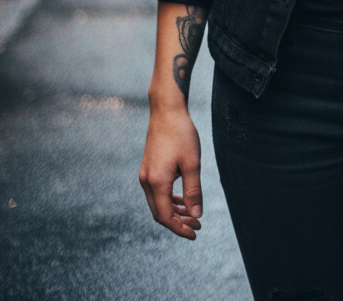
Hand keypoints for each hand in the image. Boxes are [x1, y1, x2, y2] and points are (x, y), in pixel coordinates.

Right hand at [139, 104, 202, 239]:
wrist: (166, 110)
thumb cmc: (181, 133)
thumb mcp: (192, 163)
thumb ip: (193, 191)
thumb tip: (196, 215)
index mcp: (156, 182)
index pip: (165, 217)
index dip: (180, 228)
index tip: (196, 233)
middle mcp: (146, 181)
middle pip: (159, 213)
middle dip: (178, 223)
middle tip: (197, 225)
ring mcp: (145, 174)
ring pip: (157, 204)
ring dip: (174, 212)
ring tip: (193, 215)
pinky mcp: (148, 168)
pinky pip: (156, 193)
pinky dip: (169, 200)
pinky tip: (182, 200)